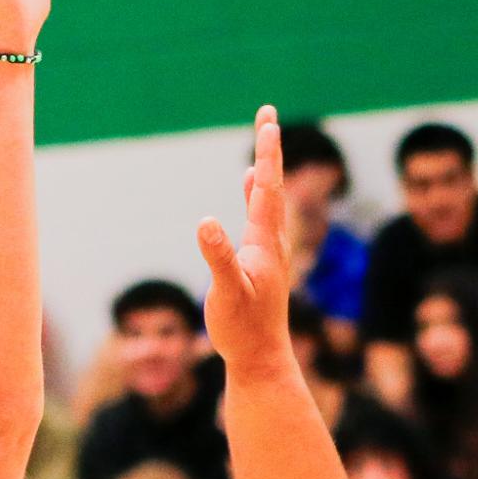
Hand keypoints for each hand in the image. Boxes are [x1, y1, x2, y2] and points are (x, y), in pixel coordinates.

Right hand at [197, 108, 294, 373]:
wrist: (261, 360)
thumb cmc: (242, 329)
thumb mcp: (225, 292)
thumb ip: (218, 256)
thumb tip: (205, 222)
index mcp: (264, 243)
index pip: (268, 188)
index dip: (268, 152)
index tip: (269, 120)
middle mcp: (272, 244)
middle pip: (273, 189)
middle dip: (269, 152)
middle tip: (268, 118)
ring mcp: (269, 257)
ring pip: (269, 207)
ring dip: (264, 179)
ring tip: (259, 159)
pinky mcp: (262, 270)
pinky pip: (261, 225)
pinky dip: (257, 205)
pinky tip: (251, 204)